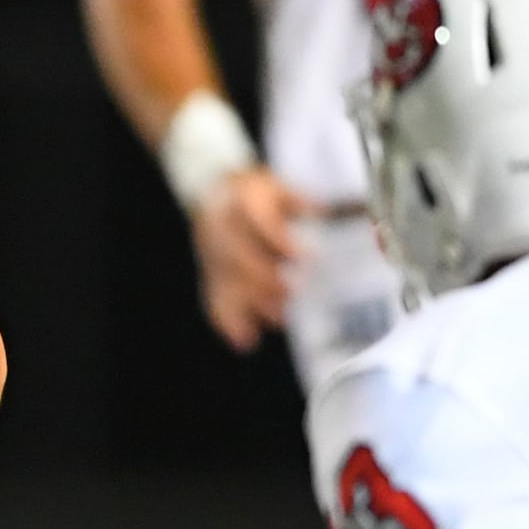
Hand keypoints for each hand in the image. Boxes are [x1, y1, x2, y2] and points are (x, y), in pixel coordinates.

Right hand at [190, 165, 312, 353]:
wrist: (207, 189)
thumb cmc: (250, 192)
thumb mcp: (275, 185)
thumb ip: (298, 201)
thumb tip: (321, 212)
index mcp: (240, 201)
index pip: (256, 221)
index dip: (278, 240)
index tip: (304, 257)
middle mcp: (221, 228)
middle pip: (237, 256)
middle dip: (263, 278)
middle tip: (291, 292)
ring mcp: (213, 253)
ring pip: (227, 282)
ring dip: (251, 303)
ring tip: (279, 318)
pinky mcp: (210, 273)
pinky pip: (213, 300)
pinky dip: (228, 323)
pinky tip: (246, 342)